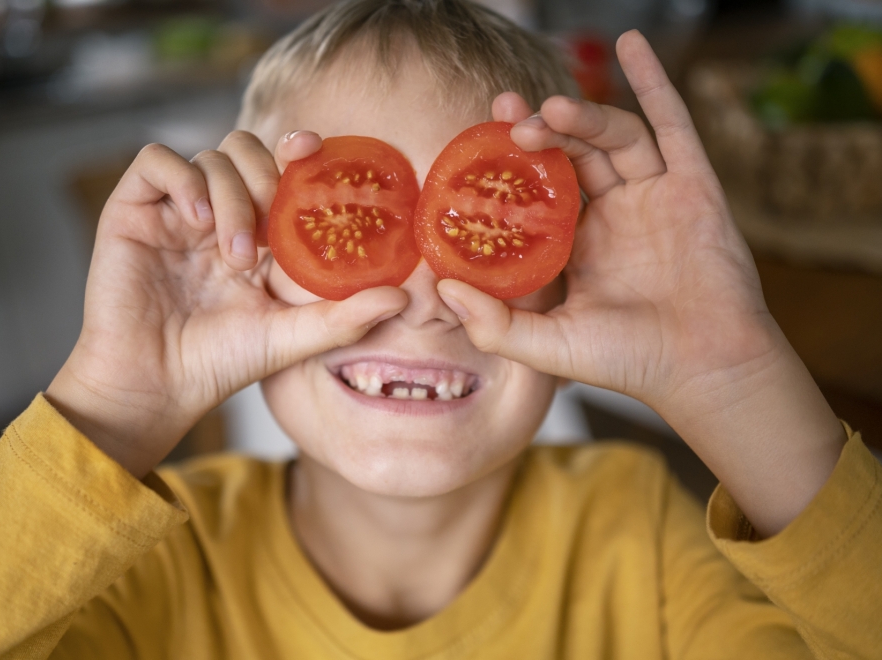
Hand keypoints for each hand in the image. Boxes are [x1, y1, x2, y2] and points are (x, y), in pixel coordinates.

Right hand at [47, 132, 406, 477]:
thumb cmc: (220, 363)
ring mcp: (175, 211)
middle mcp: (217, 214)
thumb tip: (402, 297)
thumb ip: (344, 316)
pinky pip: (156, 160)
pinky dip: (182, 180)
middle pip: (245, 150)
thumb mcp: (291, 337)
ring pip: (209, 156)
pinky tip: (196, 222)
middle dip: (263, 179)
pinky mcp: (133, 211)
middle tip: (267, 235)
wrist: (155, 387)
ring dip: (230, 197)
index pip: (279, 170)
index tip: (313, 150)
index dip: (298, 151)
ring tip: (234, 256)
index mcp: (257, 233)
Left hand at [437, 30, 844, 534]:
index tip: (481, 133)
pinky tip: (632, 45)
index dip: (511, 158)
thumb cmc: (629, 362)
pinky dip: (655, 82)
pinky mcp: (694, 186)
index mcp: (576, 243)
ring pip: (614, 137)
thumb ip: (494, 323)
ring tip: (553, 109)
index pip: (536, 187)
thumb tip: (441, 291)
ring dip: (584, 115)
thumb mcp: (548, 346)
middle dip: (540, 127)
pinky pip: (673, 126)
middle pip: (572, 152)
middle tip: (508, 111)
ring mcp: (653, 196)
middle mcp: (612, 213)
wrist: (704, 371)